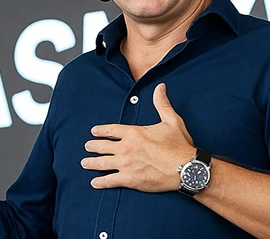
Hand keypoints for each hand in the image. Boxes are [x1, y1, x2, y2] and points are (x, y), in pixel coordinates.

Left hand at [81, 83, 195, 191]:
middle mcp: (127, 147)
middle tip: (87, 147)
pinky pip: (109, 180)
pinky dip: (100, 182)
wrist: (185, 168)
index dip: (101, 131)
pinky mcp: (129, 179)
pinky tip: (94, 182)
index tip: (94, 131)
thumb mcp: (171, 121)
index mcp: (135, 133)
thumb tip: (160, 87)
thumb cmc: (179, 146)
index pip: (112, 130)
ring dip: (91, 163)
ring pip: (102, 163)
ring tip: (84, 163)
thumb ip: (162, 104)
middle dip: (92, 146)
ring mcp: (126, 164)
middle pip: (103, 146)